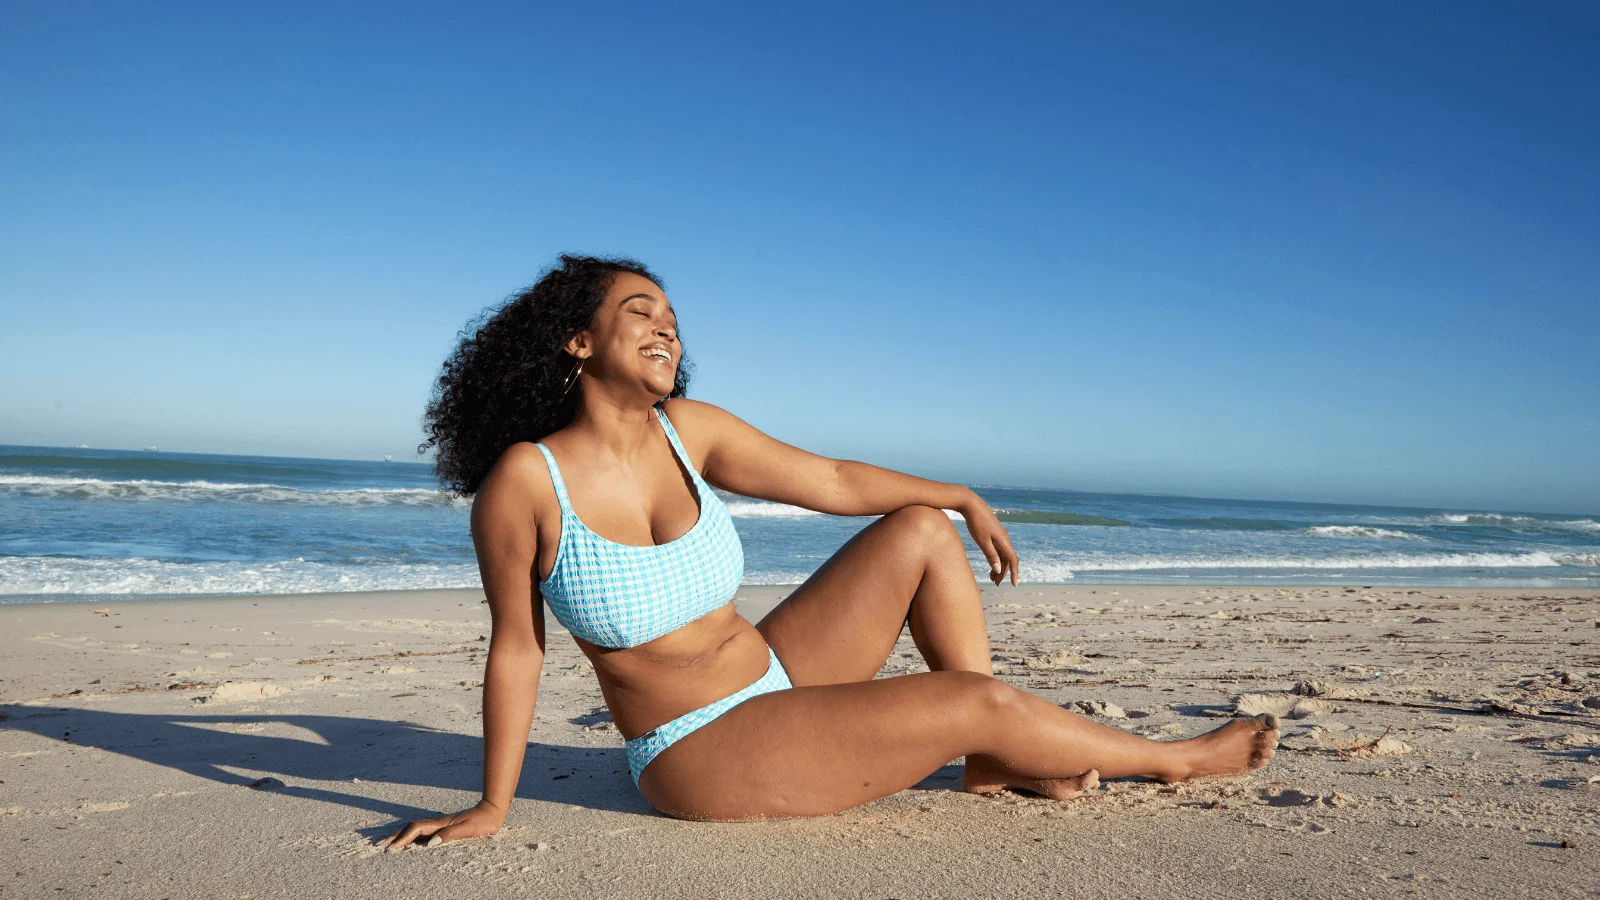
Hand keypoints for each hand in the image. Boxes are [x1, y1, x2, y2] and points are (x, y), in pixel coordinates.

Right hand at [382, 799, 504, 850]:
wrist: (493, 810)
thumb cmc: (483, 821)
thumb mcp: (468, 830)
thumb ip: (449, 836)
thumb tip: (430, 844)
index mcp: (442, 824)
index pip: (417, 830)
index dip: (403, 838)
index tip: (392, 848)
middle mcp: (439, 823)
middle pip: (412, 827)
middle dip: (396, 835)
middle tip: (382, 844)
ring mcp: (442, 824)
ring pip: (417, 829)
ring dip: (403, 835)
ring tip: (392, 844)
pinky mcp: (447, 826)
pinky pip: (426, 831)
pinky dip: (414, 836)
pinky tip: (413, 843)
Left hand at [959, 497, 1019, 585]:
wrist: (971, 505)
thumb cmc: (976, 523)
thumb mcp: (982, 541)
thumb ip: (991, 556)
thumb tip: (1000, 570)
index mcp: (1004, 541)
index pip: (1013, 560)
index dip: (1014, 573)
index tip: (1013, 584)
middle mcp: (1004, 538)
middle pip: (1008, 559)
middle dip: (1003, 573)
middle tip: (995, 584)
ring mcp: (1000, 536)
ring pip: (1003, 555)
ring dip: (999, 567)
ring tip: (991, 578)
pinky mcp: (994, 533)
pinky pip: (999, 549)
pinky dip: (996, 558)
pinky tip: (991, 564)